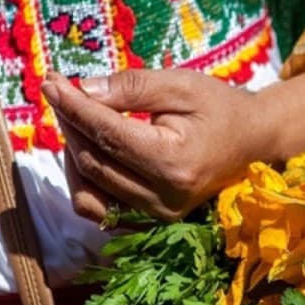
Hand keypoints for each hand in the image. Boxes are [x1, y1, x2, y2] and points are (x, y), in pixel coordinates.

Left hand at [40, 68, 270, 225]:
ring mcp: (157, 215)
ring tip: (80, 120)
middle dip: (70, 123)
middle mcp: (164, 197)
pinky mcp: (151, 222)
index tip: (52, 82)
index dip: (74, 107)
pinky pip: (98, 210)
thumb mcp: (181, 85)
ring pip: (88, 189)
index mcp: (174, 162)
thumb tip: (83, 90)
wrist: (252, 141)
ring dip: (72, 152)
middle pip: (94, 160)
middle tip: (61, 91)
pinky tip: (89, 153)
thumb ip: (132, 87)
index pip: (108, 134)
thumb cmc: (220, 107)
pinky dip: (83, 181)